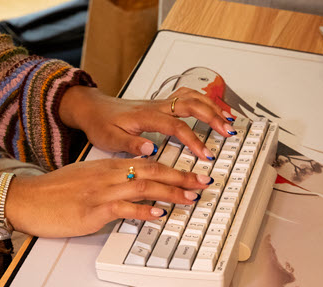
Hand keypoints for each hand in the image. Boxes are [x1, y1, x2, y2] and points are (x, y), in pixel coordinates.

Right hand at [0, 158, 213, 237]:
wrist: (26, 198)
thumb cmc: (54, 192)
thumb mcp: (86, 178)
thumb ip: (111, 180)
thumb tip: (134, 190)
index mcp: (108, 166)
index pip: (148, 163)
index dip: (174, 169)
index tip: (193, 174)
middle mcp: (108, 175)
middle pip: (152, 171)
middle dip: (182, 177)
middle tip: (204, 182)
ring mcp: (101, 191)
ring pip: (144, 186)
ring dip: (171, 192)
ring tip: (191, 198)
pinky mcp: (93, 210)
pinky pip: (124, 208)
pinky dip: (143, 211)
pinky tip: (158, 214)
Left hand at [59, 86, 236, 160]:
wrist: (92, 108)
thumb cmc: (101, 124)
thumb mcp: (110, 139)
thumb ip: (131, 145)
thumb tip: (151, 150)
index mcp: (146, 116)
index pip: (176, 126)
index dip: (193, 140)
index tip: (205, 154)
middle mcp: (156, 106)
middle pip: (192, 105)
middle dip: (213, 118)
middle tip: (228, 132)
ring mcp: (161, 103)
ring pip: (193, 97)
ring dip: (213, 106)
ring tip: (230, 119)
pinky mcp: (162, 104)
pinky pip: (188, 97)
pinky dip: (205, 101)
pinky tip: (215, 109)